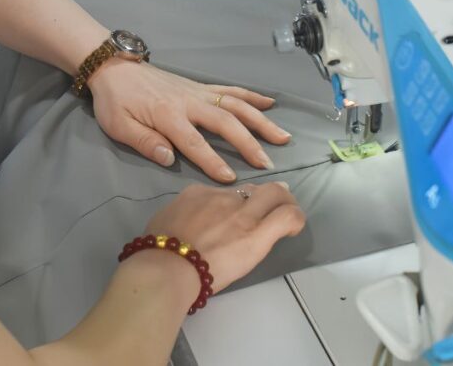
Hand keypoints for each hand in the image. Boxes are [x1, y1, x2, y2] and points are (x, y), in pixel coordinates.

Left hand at [88, 60, 291, 182]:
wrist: (115, 67)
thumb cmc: (115, 101)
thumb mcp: (119, 126)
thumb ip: (145, 142)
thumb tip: (169, 159)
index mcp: (168, 116)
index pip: (194, 143)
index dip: (212, 161)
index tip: (231, 179)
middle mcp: (189, 102)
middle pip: (225, 123)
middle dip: (248, 143)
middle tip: (267, 164)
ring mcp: (198, 92)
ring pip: (236, 105)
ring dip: (260, 121)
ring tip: (282, 137)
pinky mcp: (200, 86)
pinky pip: (231, 90)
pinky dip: (252, 96)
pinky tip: (270, 103)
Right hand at [141, 182, 304, 293]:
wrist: (167, 266)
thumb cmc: (158, 250)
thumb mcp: (165, 218)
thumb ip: (182, 214)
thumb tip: (187, 219)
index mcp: (199, 193)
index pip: (228, 192)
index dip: (239, 201)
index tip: (240, 213)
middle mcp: (224, 198)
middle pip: (256, 187)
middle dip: (270, 193)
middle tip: (275, 205)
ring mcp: (242, 215)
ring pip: (276, 195)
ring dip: (286, 203)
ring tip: (289, 216)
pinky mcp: (257, 235)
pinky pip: (286, 217)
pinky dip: (295, 218)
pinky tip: (294, 228)